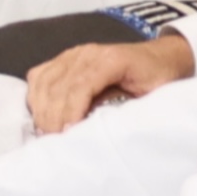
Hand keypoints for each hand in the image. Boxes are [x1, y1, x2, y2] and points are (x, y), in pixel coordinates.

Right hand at [24, 31, 194, 132]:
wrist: (161, 57)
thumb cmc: (158, 79)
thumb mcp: (152, 96)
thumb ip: (127, 109)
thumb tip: (98, 129)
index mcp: (111, 60)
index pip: (80, 85)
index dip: (70, 112)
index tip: (67, 135)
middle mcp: (86, 53)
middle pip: (57, 85)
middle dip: (52, 117)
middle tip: (53, 142)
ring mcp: (72, 54)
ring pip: (43, 81)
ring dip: (42, 110)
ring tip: (47, 132)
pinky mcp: (63, 59)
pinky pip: (39, 76)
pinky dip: (36, 97)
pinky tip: (42, 115)